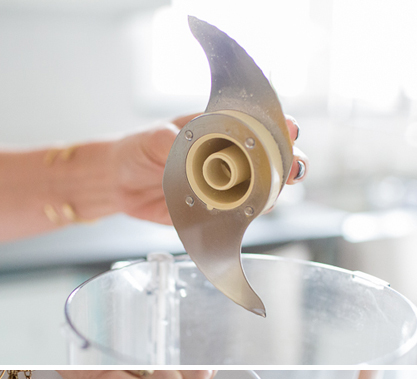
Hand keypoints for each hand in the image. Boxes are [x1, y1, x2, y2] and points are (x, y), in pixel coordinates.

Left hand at [110, 116, 306, 224]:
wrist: (120, 183)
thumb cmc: (137, 150)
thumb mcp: (151, 139)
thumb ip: (167, 141)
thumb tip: (178, 143)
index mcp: (215, 128)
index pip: (253, 124)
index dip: (275, 126)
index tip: (290, 128)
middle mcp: (225, 156)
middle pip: (267, 157)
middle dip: (287, 161)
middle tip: (295, 167)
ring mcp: (222, 185)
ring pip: (259, 188)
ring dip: (273, 191)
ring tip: (276, 194)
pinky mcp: (213, 211)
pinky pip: (236, 214)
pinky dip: (249, 216)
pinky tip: (254, 215)